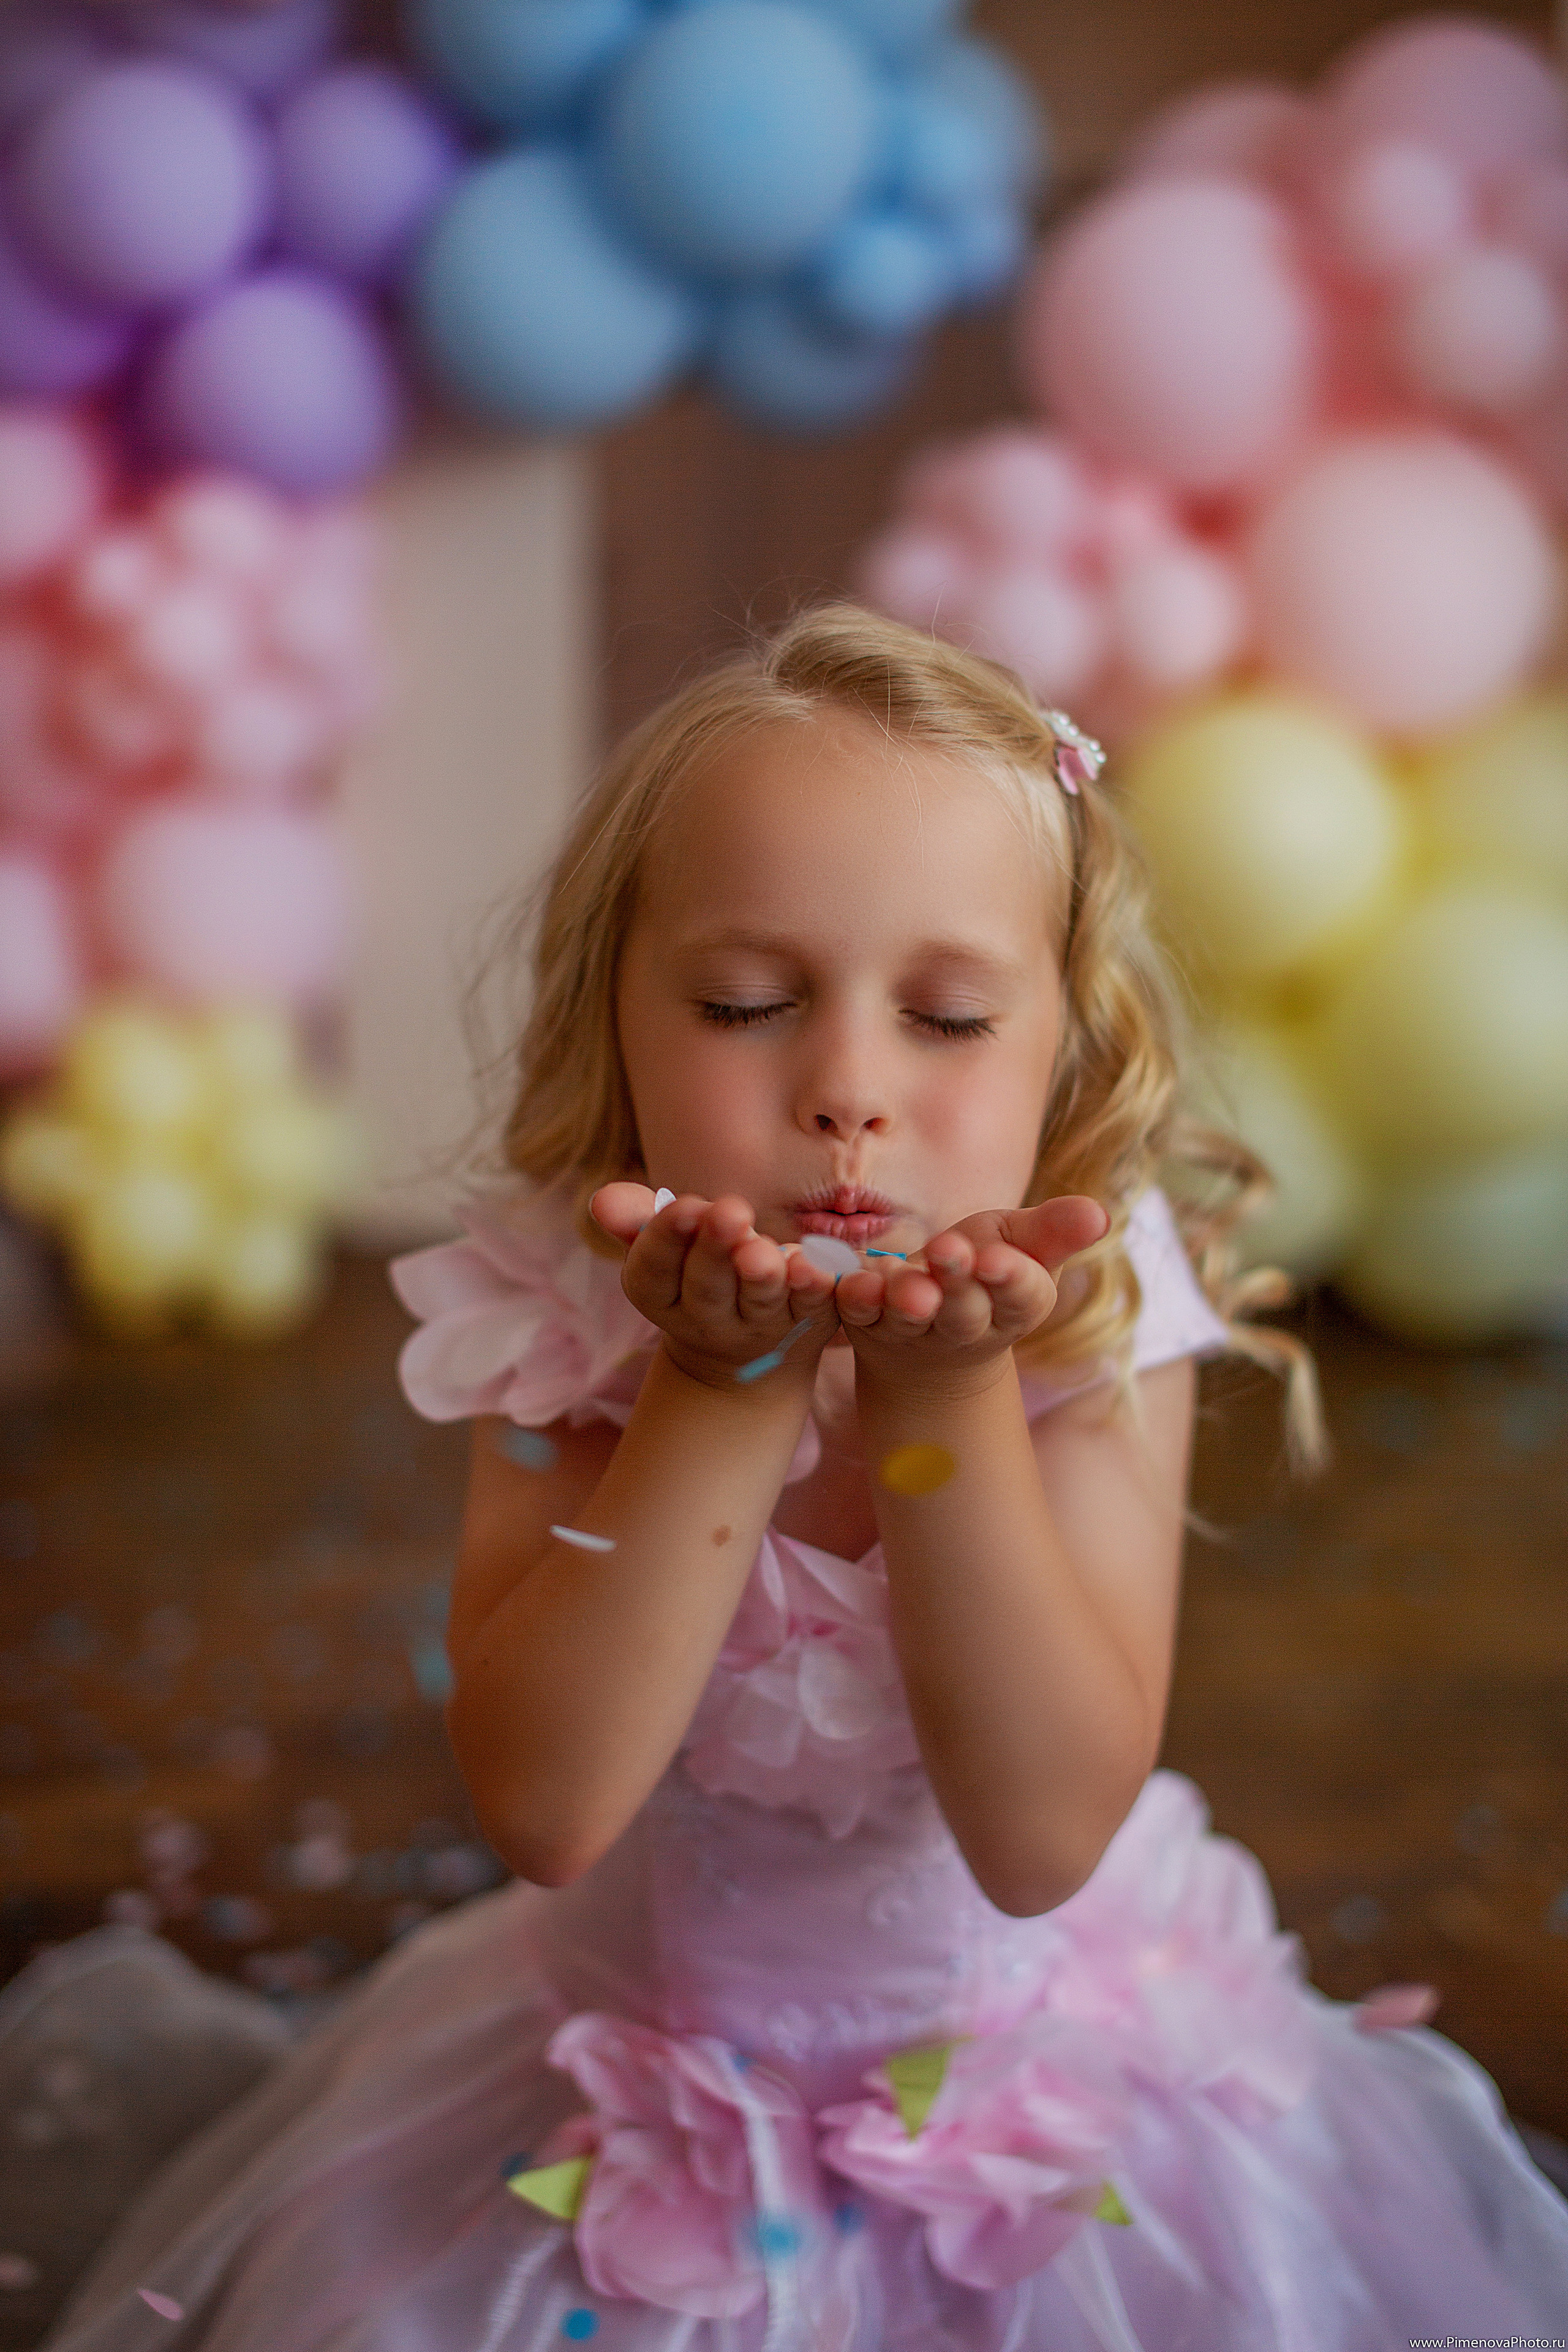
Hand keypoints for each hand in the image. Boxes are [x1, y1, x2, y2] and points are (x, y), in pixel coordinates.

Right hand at [590, 1184, 840, 1391]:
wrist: (746, 1353)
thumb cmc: (696, 1271)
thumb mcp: (665, 1246)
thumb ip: (637, 1217)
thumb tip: (601, 1199)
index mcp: (661, 1296)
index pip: (654, 1271)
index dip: (666, 1239)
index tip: (683, 1205)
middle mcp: (707, 1320)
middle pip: (707, 1287)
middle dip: (715, 1250)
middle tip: (728, 1211)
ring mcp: (760, 1326)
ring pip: (758, 1302)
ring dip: (761, 1275)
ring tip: (764, 1250)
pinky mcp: (808, 1323)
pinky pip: (812, 1307)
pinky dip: (814, 1288)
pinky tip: (815, 1265)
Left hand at [833, 1195, 1110, 1401]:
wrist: (930, 1339)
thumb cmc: (985, 1274)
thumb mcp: (1024, 1247)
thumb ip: (1055, 1231)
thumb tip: (1099, 1213)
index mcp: (1013, 1305)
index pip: (1022, 1297)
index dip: (1012, 1278)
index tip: (998, 1257)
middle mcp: (965, 1326)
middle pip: (965, 1312)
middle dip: (959, 1282)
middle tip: (949, 1250)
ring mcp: (914, 1330)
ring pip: (911, 1319)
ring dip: (907, 1301)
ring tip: (908, 1287)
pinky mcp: (868, 1324)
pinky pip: (858, 1314)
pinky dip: (855, 1299)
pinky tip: (852, 1283)